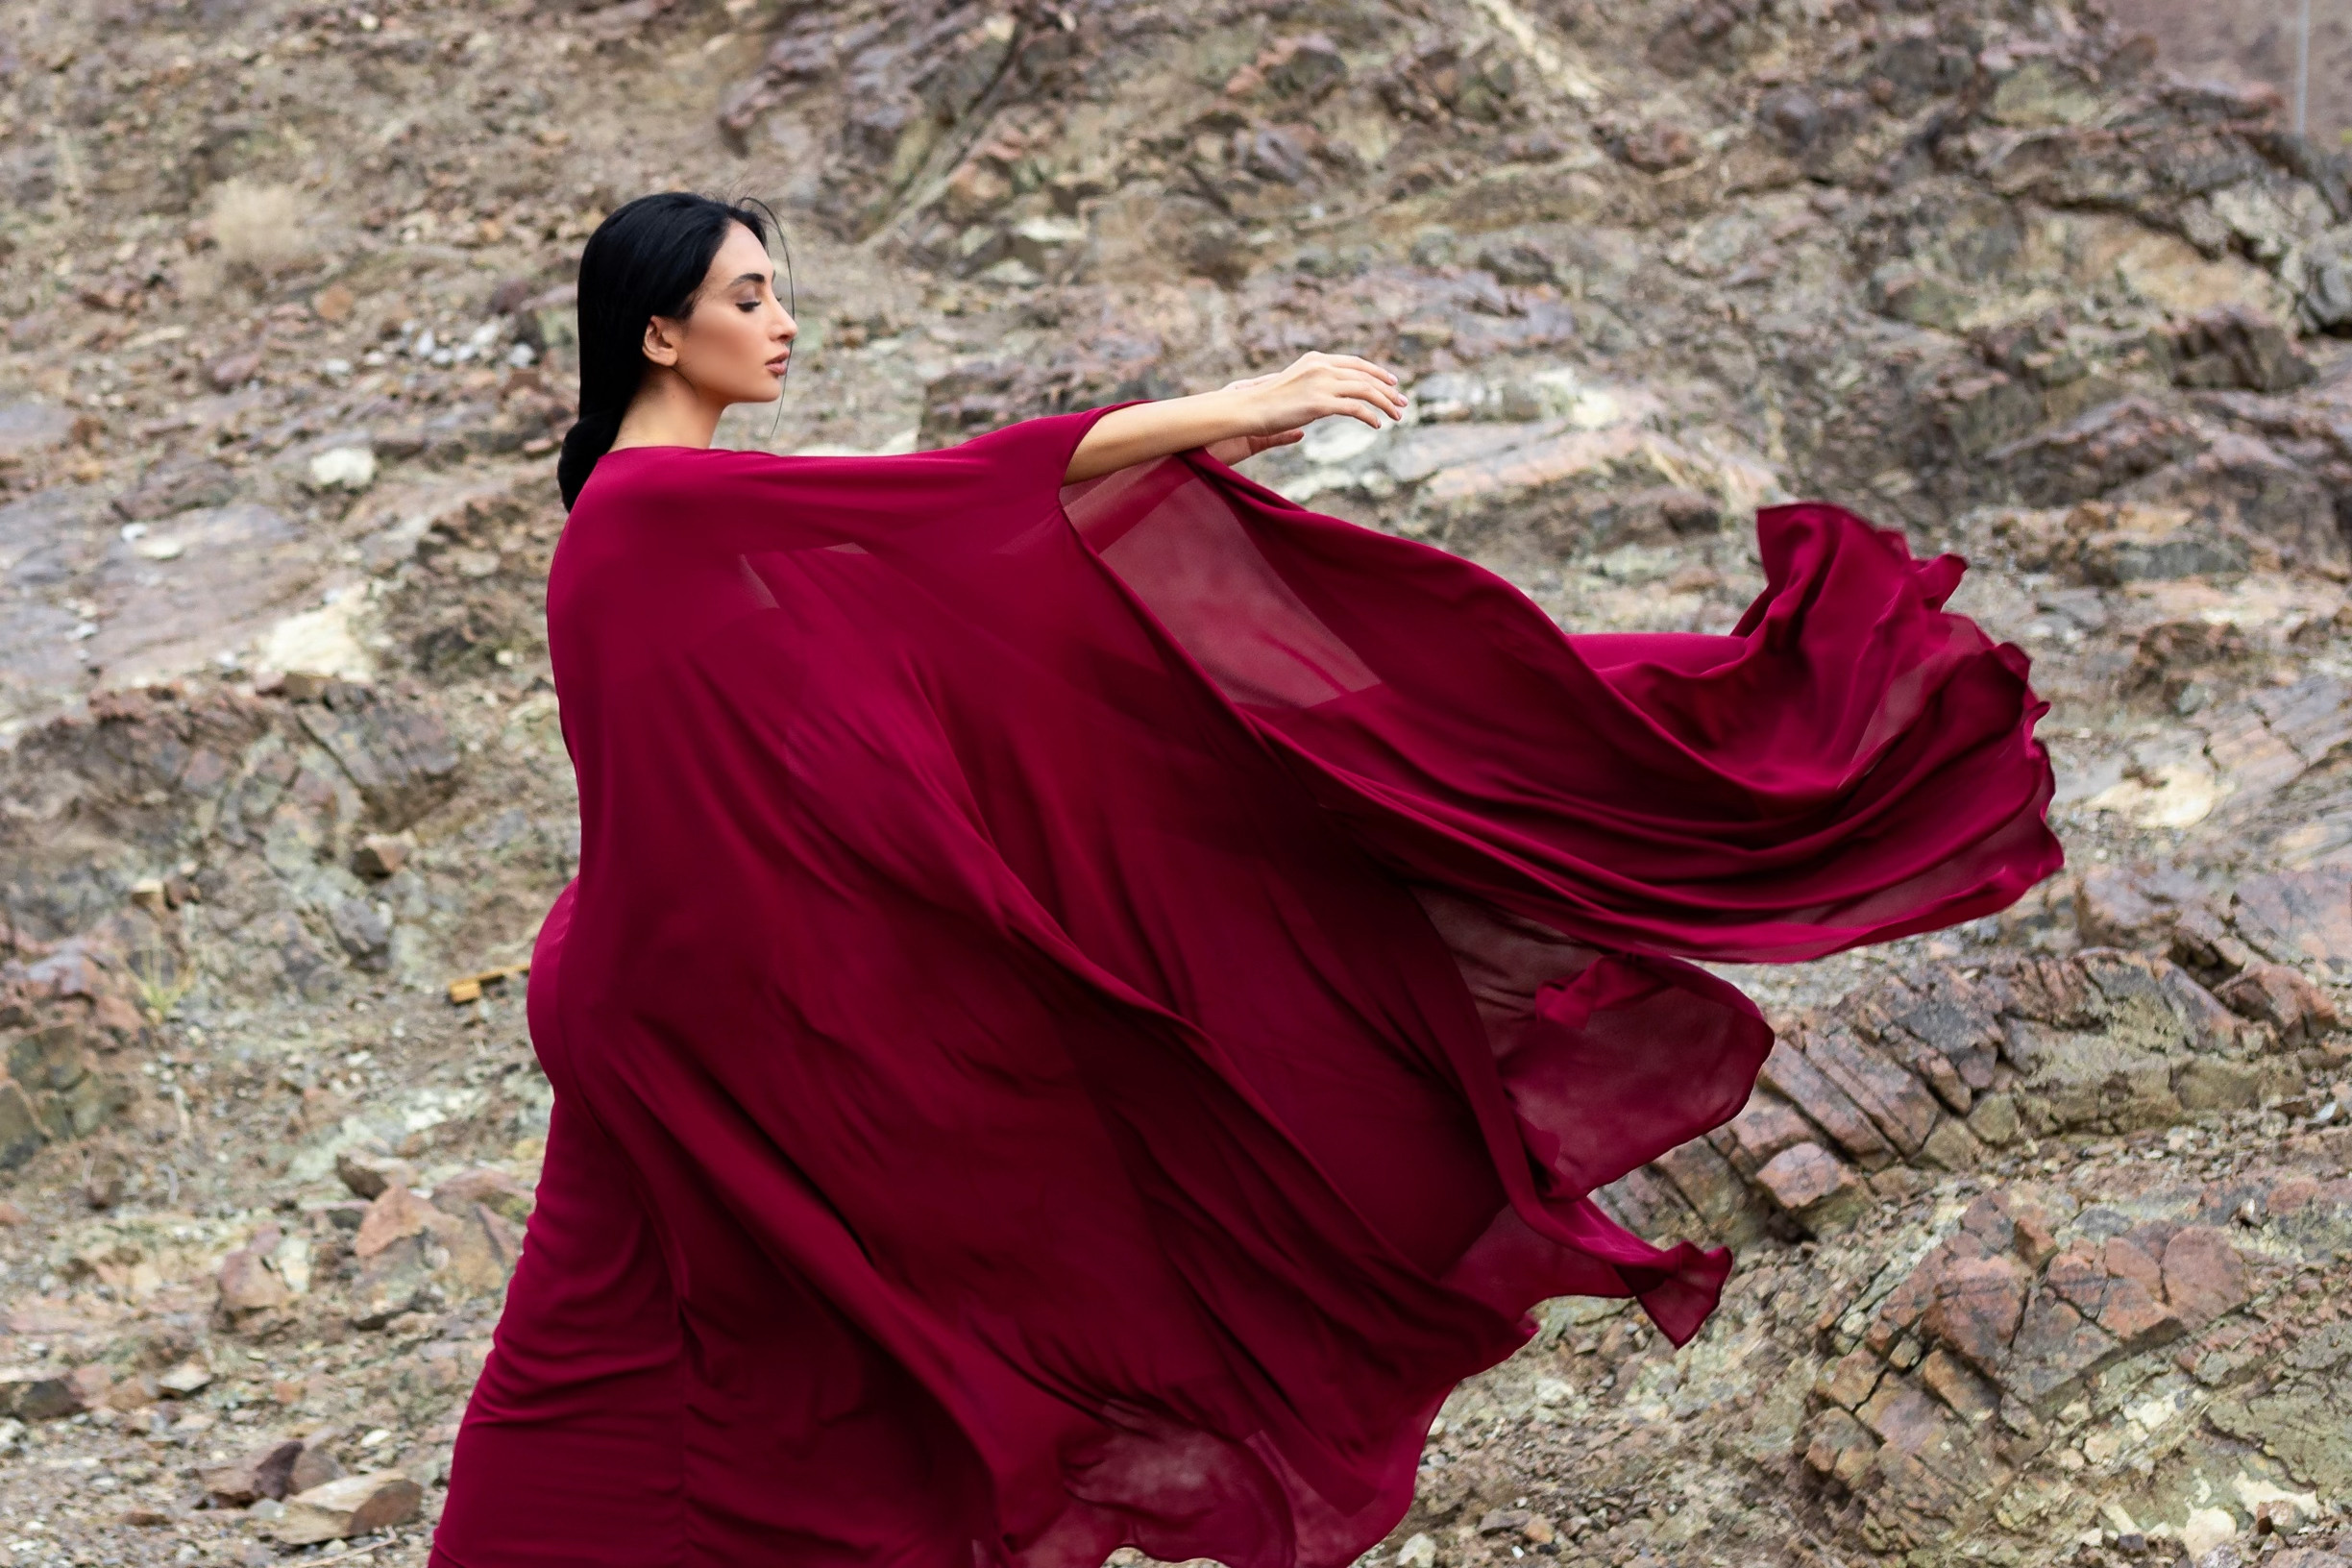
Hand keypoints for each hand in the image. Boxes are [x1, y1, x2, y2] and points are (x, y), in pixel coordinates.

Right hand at [1204, 352, 1406, 464]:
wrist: (1248, 408)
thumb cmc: (1264, 405)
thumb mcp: (1292, 391)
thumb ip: (1310, 394)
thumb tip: (1314, 419)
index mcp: (1316, 360)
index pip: (1355, 363)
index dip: (1376, 372)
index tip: (1392, 382)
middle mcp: (1322, 367)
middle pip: (1365, 375)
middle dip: (1388, 389)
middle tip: (1403, 402)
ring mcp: (1322, 383)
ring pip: (1365, 390)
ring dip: (1385, 403)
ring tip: (1396, 416)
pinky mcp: (1320, 403)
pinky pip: (1355, 408)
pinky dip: (1370, 416)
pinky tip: (1377, 426)